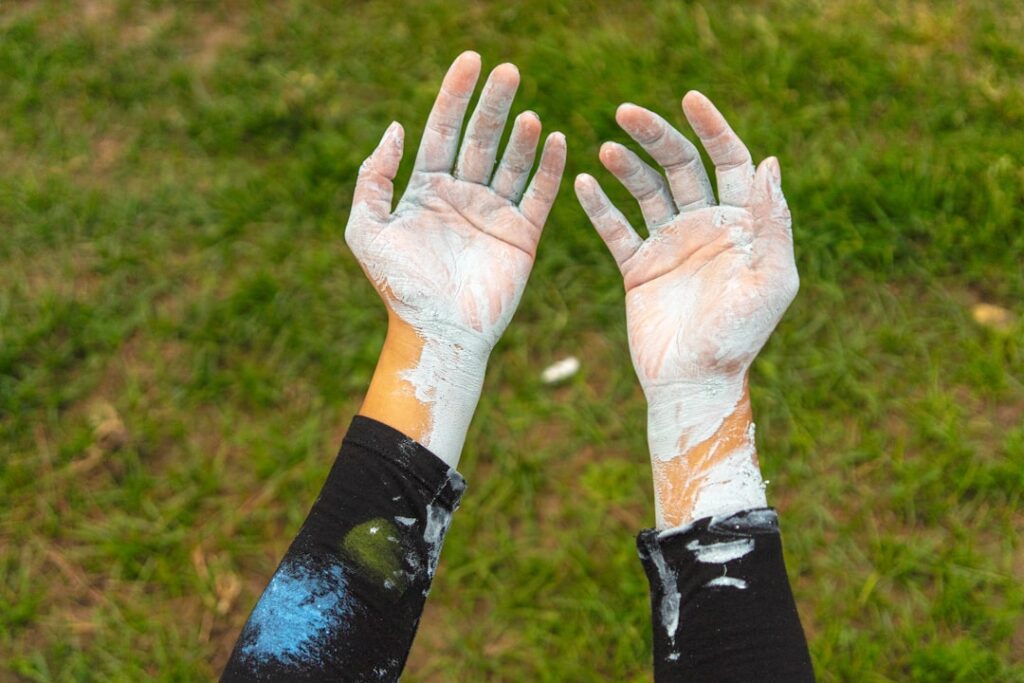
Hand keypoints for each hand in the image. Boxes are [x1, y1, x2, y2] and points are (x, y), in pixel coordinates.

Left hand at [348, 52, 565, 466]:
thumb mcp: (367, 228)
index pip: (443, 129)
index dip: (455, 94)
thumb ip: (374, 177)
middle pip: (481, 138)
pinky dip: (550, 169)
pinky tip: (556, 141)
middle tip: (509, 71)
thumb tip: (394, 127)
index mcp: (426, 189)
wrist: (437, 334)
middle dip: (494, 104)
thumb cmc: (399, 287)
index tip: (471, 60)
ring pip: (512, 162)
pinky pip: (540, 195)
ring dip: (521, 135)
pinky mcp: (522, 236)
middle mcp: (462, 195)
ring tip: (528, 113)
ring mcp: (494, 214)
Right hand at [575, 92, 795, 526]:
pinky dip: (600, 207)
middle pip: (680, 166)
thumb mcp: (770, 281)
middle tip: (625, 112)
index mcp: (740, 224)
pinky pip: (615, 229)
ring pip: (646, 190)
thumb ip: (771, 223)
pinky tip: (584, 183)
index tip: (689, 99)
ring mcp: (669, 245)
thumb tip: (769, 161)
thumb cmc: (739, 338)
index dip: (713, 128)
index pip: (728, 161)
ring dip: (627, 166)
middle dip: (656, 135)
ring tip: (605, 147)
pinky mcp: (638, 267)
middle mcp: (704, 226)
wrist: (693, 383)